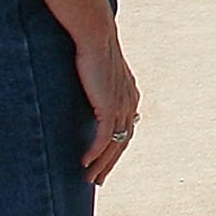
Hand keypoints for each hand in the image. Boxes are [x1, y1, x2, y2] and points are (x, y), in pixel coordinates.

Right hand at [74, 28, 140, 186]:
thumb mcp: (101, 72)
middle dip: (109, 163)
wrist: (97, 36)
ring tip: (89, 178)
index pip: (125, 130)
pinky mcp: (110, 107)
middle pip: (123, 142)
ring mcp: (122, 106)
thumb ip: (100, 85)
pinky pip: (104, 138)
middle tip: (97, 180)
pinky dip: (95, 153)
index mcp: (130, 96)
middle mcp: (130, 103)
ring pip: (114, 145)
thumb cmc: (94, 49)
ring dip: (101, 164)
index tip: (105, 163)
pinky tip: (85, 163)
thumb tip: (91, 89)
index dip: (116, 149)